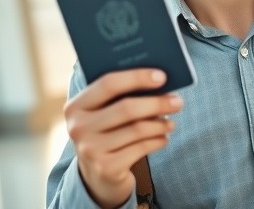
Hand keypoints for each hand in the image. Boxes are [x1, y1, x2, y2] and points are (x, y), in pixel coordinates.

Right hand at [64, 69, 183, 207]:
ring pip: (137, 129)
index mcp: (75, 106)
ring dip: (161, 124)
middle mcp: (78, 128)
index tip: (162, 76)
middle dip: (157, 103)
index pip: (108, 84)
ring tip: (171, 122)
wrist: (97, 176)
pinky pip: (141, 148)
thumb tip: (159, 81)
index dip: (137, 77)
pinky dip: (157, 141)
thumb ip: (121, 96)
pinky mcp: (106, 168)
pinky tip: (163, 138)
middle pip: (126, 108)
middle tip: (178, 101)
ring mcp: (90, 150)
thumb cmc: (107, 134)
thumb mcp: (104, 114)